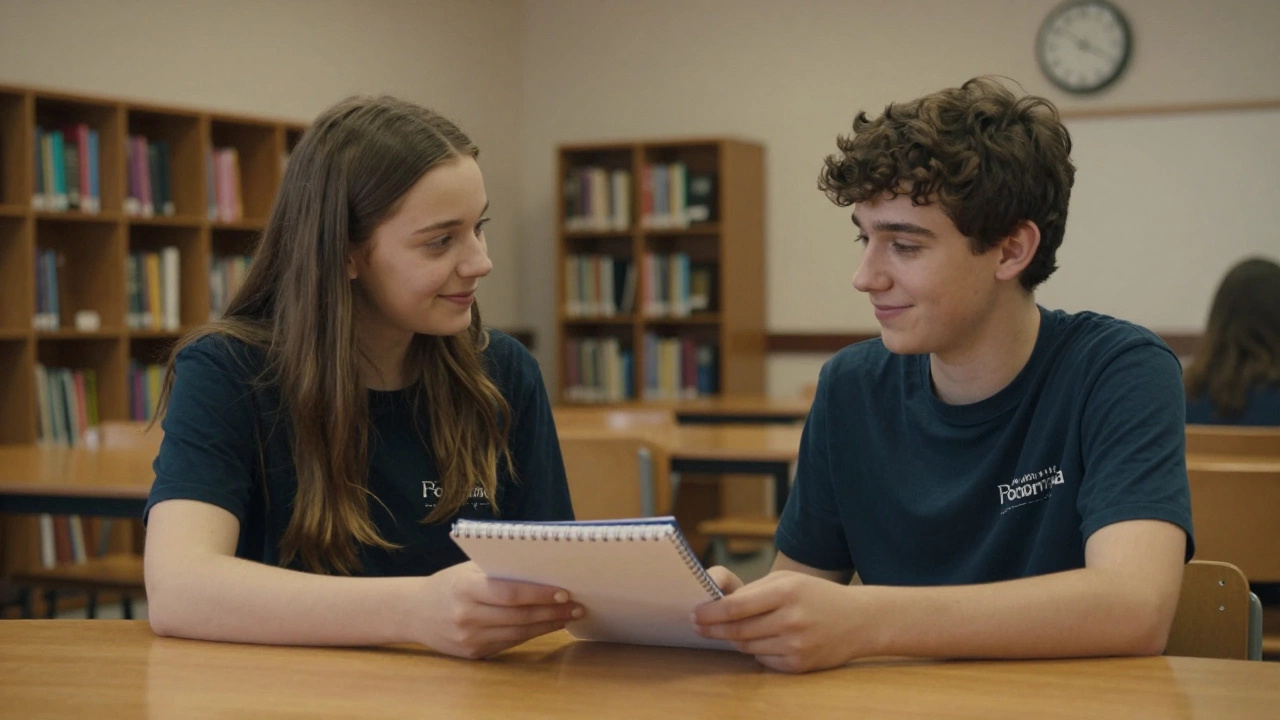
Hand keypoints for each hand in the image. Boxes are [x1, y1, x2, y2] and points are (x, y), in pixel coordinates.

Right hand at [414, 561, 583, 659]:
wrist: (414, 612)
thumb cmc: (449, 583)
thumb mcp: (468, 569)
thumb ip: (499, 568)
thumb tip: (543, 566)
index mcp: (464, 588)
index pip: (509, 593)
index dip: (538, 594)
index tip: (564, 592)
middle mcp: (466, 616)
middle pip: (518, 616)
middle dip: (551, 611)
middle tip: (577, 605)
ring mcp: (469, 638)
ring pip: (518, 633)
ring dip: (547, 625)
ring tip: (569, 616)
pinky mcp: (474, 654)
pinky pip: (509, 643)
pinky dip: (531, 634)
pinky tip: (547, 625)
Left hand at [691, 571, 876, 672]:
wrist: (859, 620)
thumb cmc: (816, 595)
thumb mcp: (787, 580)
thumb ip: (754, 590)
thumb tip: (718, 604)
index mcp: (786, 592)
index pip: (736, 607)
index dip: (711, 613)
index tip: (695, 614)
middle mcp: (791, 619)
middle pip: (738, 630)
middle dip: (713, 629)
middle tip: (698, 625)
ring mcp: (796, 645)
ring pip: (747, 647)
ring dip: (734, 640)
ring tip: (730, 631)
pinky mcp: (800, 665)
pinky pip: (763, 660)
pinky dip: (756, 651)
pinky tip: (763, 640)